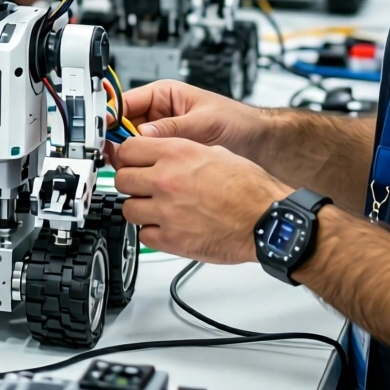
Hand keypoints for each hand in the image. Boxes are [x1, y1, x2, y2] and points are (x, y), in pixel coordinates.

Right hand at [105, 79, 264, 167]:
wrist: (260, 144)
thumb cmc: (237, 122)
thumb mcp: (204, 121)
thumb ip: (174, 128)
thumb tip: (145, 133)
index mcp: (163, 96)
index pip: (127, 103)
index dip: (112, 117)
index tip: (103, 132)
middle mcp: (159, 115)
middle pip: (125, 126)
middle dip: (119, 141)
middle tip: (114, 157)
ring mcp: (163, 136)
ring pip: (134, 146)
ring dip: (131, 157)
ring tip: (128, 169)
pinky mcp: (169, 155)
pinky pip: (149, 161)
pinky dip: (144, 169)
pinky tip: (143, 177)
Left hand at [114, 136, 288, 262]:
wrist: (267, 220)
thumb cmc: (249, 188)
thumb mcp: (213, 152)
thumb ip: (181, 152)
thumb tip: (162, 152)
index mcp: (176, 154)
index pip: (127, 149)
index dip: (127, 156)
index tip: (131, 161)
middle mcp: (166, 180)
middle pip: (121, 179)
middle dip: (130, 182)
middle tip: (141, 186)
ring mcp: (166, 212)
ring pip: (127, 209)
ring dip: (139, 208)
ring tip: (155, 208)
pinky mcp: (172, 240)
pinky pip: (143, 235)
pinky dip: (151, 233)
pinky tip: (165, 227)